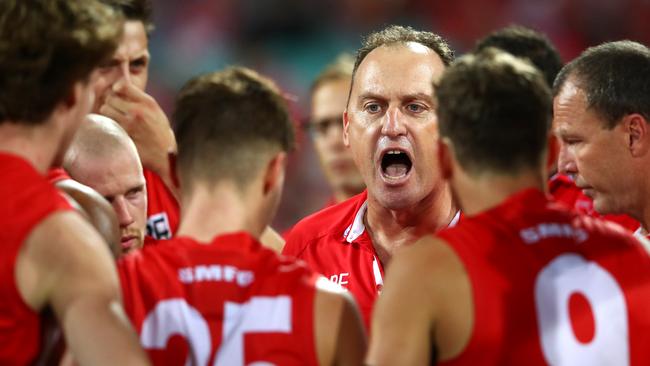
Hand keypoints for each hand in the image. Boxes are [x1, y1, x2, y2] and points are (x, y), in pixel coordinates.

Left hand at [99, 80, 177, 194]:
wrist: (165, 154)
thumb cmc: (160, 131)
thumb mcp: (156, 110)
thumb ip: (140, 98)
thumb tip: (118, 87)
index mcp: (148, 103)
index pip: (123, 86)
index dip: (117, 88)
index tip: (117, 92)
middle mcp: (137, 112)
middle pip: (110, 98)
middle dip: (111, 103)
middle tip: (117, 110)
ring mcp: (128, 125)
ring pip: (105, 111)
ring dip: (108, 114)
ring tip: (116, 120)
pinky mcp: (121, 136)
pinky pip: (106, 125)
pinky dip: (107, 125)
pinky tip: (115, 129)